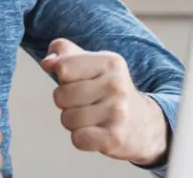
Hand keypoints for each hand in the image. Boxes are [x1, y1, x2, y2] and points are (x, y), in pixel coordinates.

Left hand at [40, 39, 167, 166]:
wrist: (144, 124)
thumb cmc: (109, 91)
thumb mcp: (93, 65)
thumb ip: (66, 54)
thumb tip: (47, 62)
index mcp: (110, 62)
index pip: (63, 67)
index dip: (64, 78)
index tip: (81, 82)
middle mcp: (116, 85)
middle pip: (60, 95)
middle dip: (66, 103)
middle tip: (87, 104)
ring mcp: (117, 112)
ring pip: (66, 118)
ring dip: (73, 122)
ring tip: (92, 118)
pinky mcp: (115, 138)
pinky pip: (77, 139)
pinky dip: (81, 139)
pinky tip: (96, 133)